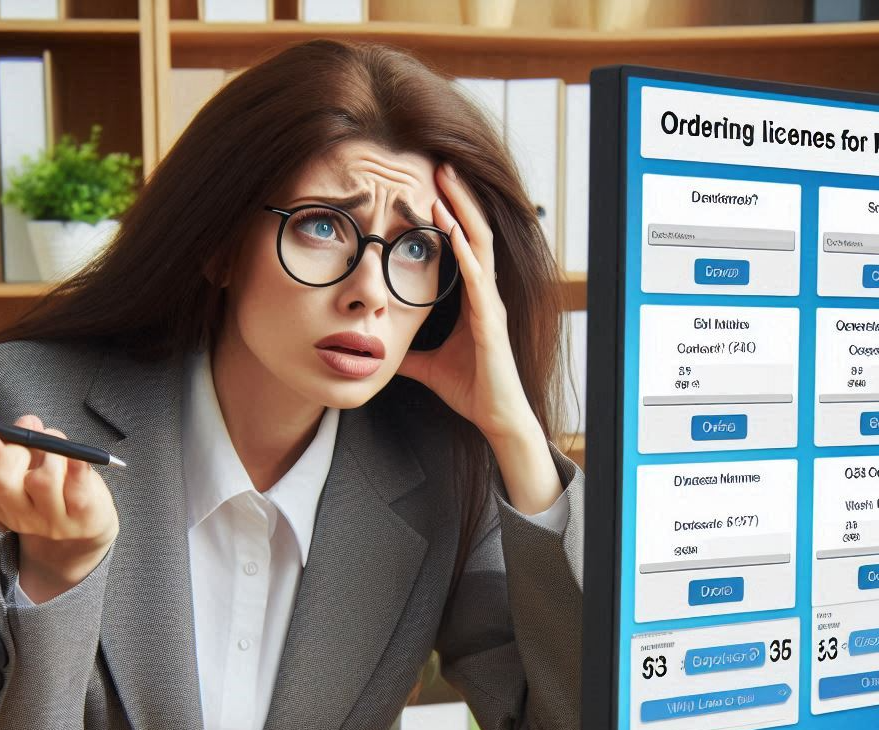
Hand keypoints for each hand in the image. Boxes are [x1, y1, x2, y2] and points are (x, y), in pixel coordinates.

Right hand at [0, 407, 118, 601]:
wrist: (85, 525)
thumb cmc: (48, 488)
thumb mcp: (15, 467)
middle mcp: (16, 513)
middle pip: (1, 480)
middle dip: (15, 450)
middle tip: (28, 442)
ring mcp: (50, 519)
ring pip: (43, 480)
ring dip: (53, 453)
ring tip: (59, 452)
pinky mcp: (82, 515)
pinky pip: (78, 486)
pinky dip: (78, 466)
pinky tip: (78, 457)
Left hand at [397, 162, 537, 443]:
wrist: (496, 417)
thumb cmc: (472, 389)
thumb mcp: (429, 366)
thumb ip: (409, 353)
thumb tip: (382, 350)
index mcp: (474, 299)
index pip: (463, 244)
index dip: (450, 213)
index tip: (429, 184)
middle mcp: (487, 295)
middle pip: (474, 232)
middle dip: (457, 198)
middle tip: (439, 163)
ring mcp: (492, 306)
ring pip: (479, 246)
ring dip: (462, 212)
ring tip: (445, 182)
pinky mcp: (491, 323)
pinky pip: (479, 280)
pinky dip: (465, 254)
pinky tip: (452, 231)